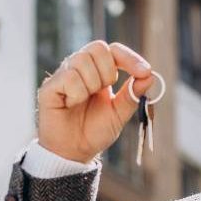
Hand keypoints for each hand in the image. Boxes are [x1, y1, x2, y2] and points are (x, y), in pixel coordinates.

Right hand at [36, 40, 156, 163]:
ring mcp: (63, 75)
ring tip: (84, 102)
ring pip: (82, 60)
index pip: (113, 50)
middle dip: (108, 72)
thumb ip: (132, 94)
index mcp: (98, 71)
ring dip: (91, 85)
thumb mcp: (119, 113)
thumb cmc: (94, 131)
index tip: (144, 71)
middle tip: (102, 92)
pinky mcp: (50, 87)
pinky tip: (71, 105)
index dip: (130, 57)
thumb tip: (150, 76)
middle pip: (98, 47)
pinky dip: (76, 95)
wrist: (74, 152)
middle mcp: (79, 68)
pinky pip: (69, 77)